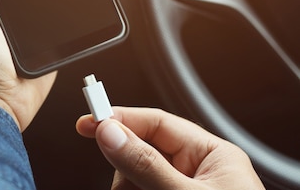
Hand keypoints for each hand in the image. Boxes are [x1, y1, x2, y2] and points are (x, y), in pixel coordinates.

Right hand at [76, 107, 264, 189]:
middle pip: (140, 155)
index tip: (90, 123)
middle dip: (125, 172)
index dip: (122, 120)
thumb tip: (112, 134)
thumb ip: (148, 166)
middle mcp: (196, 174)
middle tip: (125, 187)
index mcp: (212, 157)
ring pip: (133, 182)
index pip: (158, 123)